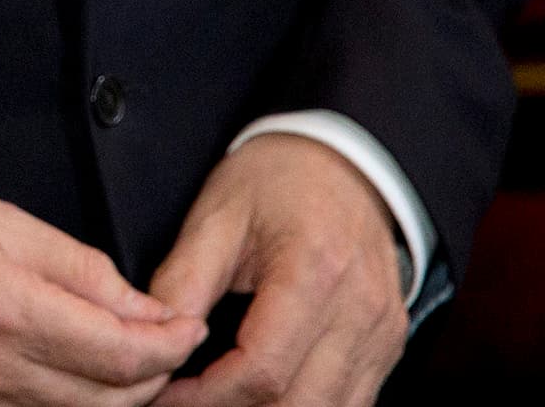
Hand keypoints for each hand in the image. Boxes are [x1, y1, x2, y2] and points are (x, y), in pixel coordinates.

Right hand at [0, 169, 204, 406]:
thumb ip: (80, 267)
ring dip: (110, 400)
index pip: (123, 353)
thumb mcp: (0, 220)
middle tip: (162, 347)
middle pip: (107, 400)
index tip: (184, 328)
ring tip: (121, 368)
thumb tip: (141, 306)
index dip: (170, 344)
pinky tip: (65, 388)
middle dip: (151, 376)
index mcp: (5, 306)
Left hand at [147, 135, 407, 406]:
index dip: (206, 396)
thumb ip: (183, 280)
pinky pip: (351, 403)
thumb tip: (155, 337)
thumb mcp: (216, 215)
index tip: (164, 393)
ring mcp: (382, 335)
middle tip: (184, 401)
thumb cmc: (277, 180)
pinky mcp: (388, 347)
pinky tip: (262, 395)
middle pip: (299, 404)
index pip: (262, 370)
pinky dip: (305, 406)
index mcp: (314, 273)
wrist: (345, 161)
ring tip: (219, 399)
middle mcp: (361, 312)